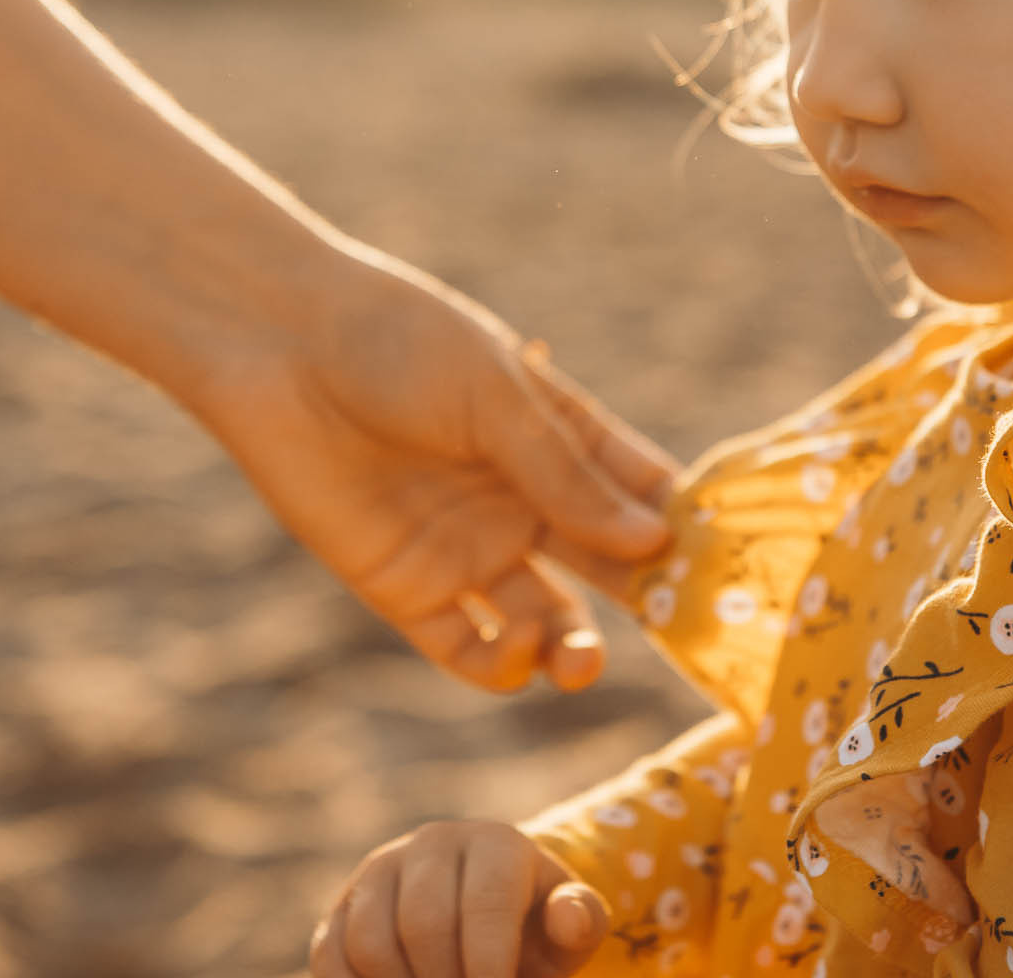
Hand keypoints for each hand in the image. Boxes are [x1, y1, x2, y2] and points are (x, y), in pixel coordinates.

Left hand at [202, 242, 676, 691]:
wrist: (280, 347)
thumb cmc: (398, 344)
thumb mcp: (497, 398)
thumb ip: (565, 475)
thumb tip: (654, 542)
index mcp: (556, 437)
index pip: (641, 493)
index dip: (685, 530)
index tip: (732, 569)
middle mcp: (521, 500)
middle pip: (605, 567)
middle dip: (647, 602)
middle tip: (681, 634)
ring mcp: (468, 548)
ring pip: (545, 623)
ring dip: (574, 650)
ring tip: (580, 661)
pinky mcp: (409, 588)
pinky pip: (470, 649)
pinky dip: (502, 666)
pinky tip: (514, 650)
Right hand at [311, 820, 607, 977]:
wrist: (486, 919)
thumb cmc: (534, 931)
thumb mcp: (567, 932)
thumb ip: (579, 923)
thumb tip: (569, 915)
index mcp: (494, 844)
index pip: (486, 904)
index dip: (491, 966)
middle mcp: (431, 844)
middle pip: (423, 923)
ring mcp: (380, 871)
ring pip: (371, 940)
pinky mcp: (343, 906)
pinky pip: (330, 954)